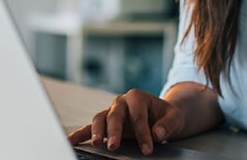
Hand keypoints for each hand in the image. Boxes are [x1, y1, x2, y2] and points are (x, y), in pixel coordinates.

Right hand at [67, 88, 184, 155]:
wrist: (160, 116)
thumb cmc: (166, 116)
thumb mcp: (174, 118)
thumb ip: (168, 125)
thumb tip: (158, 134)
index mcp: (137, 97)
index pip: (137, 115)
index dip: (142, 133)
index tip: (147, 149)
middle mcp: (121, 102)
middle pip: (114, 115)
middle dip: (114, 131)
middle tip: (115, 146)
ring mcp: (110, 112)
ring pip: (99, 119)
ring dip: (97, 132)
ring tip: (97, 144)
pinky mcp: (104, 123)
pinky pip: (90, 127)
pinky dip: (81, 133)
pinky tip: (72, 141)